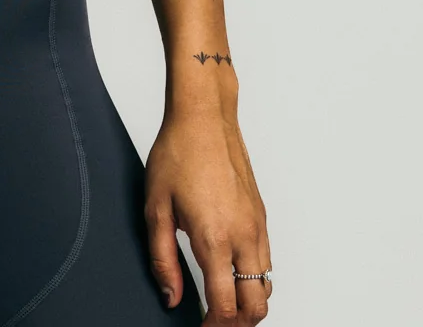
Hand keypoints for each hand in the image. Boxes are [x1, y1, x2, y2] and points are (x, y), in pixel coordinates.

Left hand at [145, 106, 270, 320]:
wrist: (205, 116)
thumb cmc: (178, 153)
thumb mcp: (156, 207)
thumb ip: (163, 259)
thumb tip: (172, 297)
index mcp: (214, 239)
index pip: (225, 308)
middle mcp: (243, 237)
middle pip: (256, 308)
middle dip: (236, 324)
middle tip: (212, 322)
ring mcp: (257, 226)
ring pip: (266, 287)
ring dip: (248, 303)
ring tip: (222, 303)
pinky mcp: (261, 216)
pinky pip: (267, 262)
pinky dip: (254, 279)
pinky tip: (231, 272)